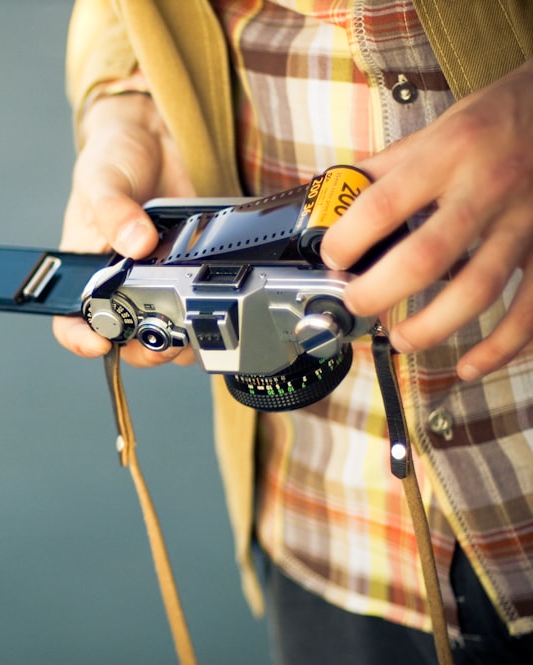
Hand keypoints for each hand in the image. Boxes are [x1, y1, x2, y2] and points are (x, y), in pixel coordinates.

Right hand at [52, 92, 196, 366]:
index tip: (100, 342)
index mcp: (84, 268)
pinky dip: (206, 310)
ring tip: (191, 326)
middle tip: (160, 342)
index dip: (81, 339)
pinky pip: (196, 304)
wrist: (156, 134)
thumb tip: (136, 242)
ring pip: (164, 331)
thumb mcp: (101, 180)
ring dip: (179, 340)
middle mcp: (118, 282)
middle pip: (124, 339)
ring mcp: (155, 279)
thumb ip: (114, 211)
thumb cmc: (113, 158)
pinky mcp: (188, 270)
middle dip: (142, 349)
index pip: (71, 320)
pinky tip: (214, 299)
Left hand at [321, 58, 532, 380]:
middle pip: (425, 258)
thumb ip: (386, 171)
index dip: (348, 241)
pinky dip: (500, 346)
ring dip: (431, 326)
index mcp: (448, 154)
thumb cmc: (495, 121)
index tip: (332, 259)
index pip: (382, 206)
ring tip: (400, 339)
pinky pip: (529, 309)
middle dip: (379, 292)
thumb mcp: (434, 131)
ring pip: (476, 291)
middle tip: (356, 305)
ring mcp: (524, 223)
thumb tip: (334, 205)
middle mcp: (487, 189)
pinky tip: (469, 365)